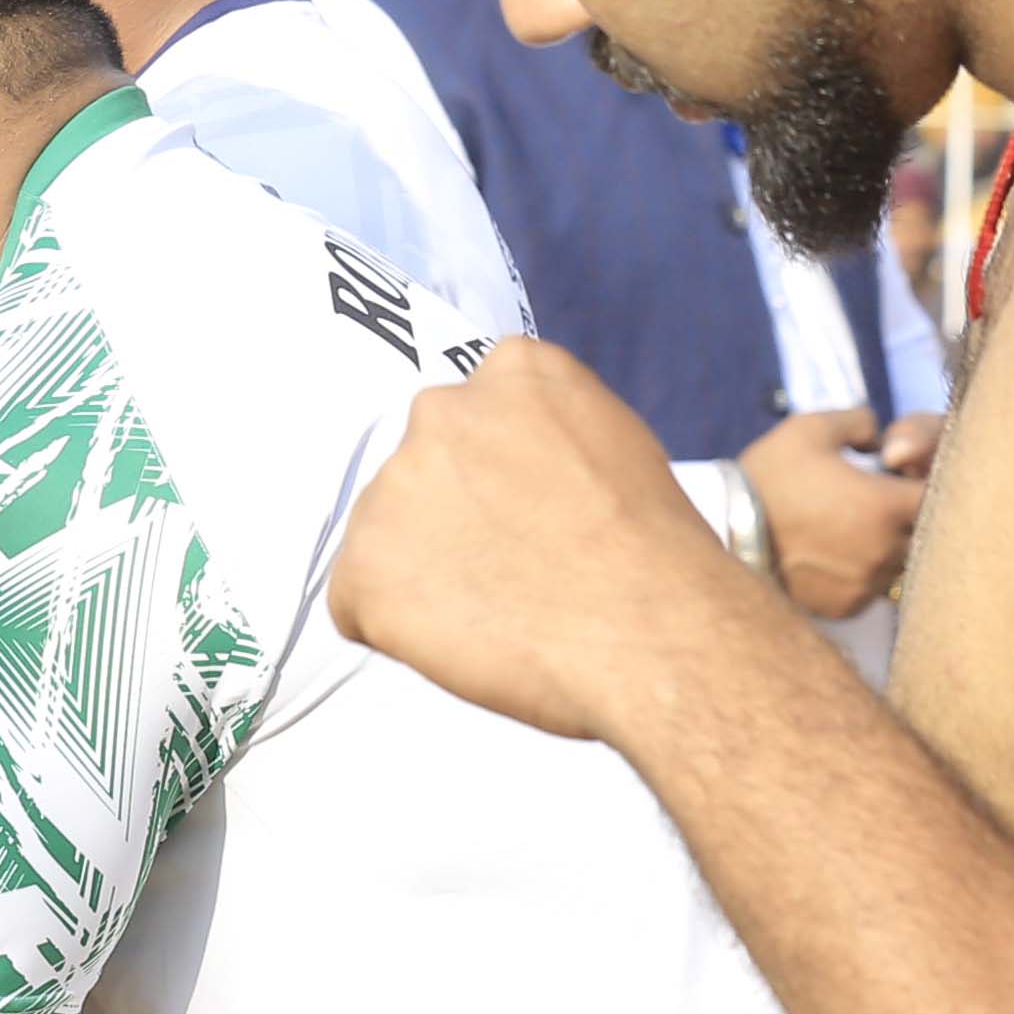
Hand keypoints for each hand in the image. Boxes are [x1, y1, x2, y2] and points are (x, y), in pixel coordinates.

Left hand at [328, 340, 750, 747]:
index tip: (527, 518)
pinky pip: (357, 605)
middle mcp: (440, 412)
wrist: (650, 627)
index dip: (495, 482)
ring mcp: (394, 487)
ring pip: (387, 538)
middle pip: (423, 474)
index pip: (472, 421)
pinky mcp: (364, 566)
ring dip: (425, 576)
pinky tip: (463, 641)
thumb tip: (522, 471)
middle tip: (510, 572)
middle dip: (452, 521)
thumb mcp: (616, 444)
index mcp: (512, 372)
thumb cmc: (656, 554)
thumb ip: (549, 438)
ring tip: (498, 612)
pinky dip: (395, 631)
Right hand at [736, 406, 937, 619]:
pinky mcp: (846, 607)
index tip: (904, 477)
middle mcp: (884, 551)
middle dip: (909, 518)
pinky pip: (874, 589)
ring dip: (890, 547)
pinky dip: (865, 573)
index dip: (926, 484)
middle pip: (925, 535)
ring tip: (858, 531)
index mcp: (885, 506)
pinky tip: (839, 556)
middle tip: (880, 503)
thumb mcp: (810, 428)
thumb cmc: (769, 476)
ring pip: (902, 565)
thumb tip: (880, 435)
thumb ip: (859, 422)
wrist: (724, 532)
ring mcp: (866, 584)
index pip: (937, 497)